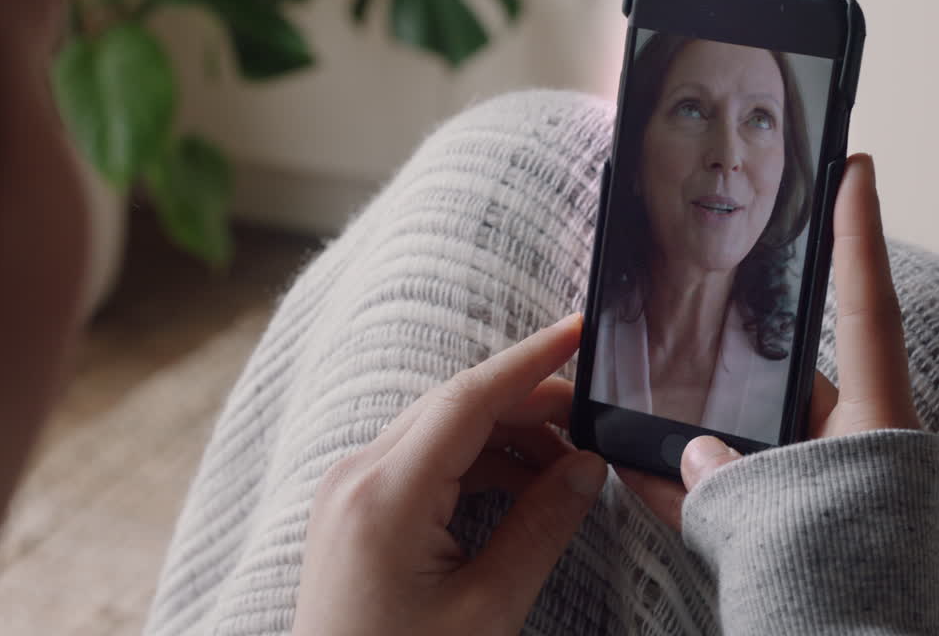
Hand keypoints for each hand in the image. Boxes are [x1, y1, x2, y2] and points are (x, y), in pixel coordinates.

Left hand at [291, 314, 606, 635]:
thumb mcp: (488, 608)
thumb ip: (541, 526)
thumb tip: (586, 468)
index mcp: (384, 497)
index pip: (468, 400)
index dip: (530, 362)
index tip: (578, 331)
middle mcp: (356, 477)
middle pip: (454, 408)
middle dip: (527, 404)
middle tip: (591, 420)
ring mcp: (347, 491)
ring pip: (440, 432)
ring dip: (504, 438)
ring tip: (563, 467)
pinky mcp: (352, 510)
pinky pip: (421, 462)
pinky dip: (474, 465)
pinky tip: (518, 488)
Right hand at [619, 154, 920, 528]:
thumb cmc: (846, 592)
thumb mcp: (789, 521)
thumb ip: (733, 478)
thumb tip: (689, 452)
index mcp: (875, 424)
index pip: (868, 307)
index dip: (859, 233)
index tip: (858, 163)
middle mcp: (848, 447)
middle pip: (783, 374)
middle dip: (729, 350)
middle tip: (693, 294)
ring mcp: (813, 485)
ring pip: (741, 434)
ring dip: (688, 424)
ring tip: (631, 392)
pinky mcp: (780, 524)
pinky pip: (722, 487)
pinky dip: (678, 480)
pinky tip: (623, 465)